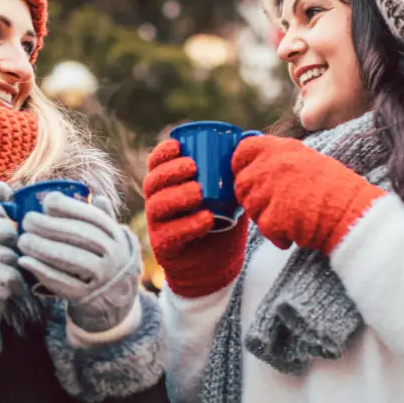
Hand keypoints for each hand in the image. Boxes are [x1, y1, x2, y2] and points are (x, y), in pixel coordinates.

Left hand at [17, 193, 139, 332]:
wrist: (116, 300)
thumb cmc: (105, 260)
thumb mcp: (111, 240)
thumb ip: (103, 219)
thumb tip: (97, 197)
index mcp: (116, 236)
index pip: (93, 218)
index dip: (70, 207)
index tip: (48, 202)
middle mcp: (114, 256)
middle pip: (80, 236)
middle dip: (50, 226)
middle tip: (27, 221)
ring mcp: (101, 277)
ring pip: (70, 258)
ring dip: (43, 248)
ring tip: (23, 240)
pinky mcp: (86, 296)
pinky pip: (62, 283)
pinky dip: (42, 271)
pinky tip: (25, 261)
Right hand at [142, 139, 247, 297]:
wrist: (218, 264)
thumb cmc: (222, 222)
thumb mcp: (228, 194)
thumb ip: (234, 171)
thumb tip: (251, 138)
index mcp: (168, 186)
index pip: (155, 164)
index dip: (162, 153)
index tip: (178, 145)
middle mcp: (158, 203)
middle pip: (152, 182)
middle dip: (170, 171)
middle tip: (193, 167)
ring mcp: (158, 226)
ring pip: (157, 206)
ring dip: (177, 196)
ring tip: (199, 192)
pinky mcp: (165, 247)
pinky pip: (170, 234)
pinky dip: (189, 225)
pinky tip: (206, 219)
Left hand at [231, 135, 384, 254]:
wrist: (352, 212)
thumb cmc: (336, 188)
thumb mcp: (307, 160)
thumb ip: (279, 160)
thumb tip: (256, 166)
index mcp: (280, 149)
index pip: (242, 150)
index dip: (240, 164)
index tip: (246, 174)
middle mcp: (270, 167)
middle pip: (241, 183)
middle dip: (253, 197)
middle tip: (274, 205)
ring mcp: (268, 192)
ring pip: (251, 208)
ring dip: (266, 216)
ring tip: (291, 217)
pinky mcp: (271, 218)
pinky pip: (264, 228)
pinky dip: (278, 235)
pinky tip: (296, 231)